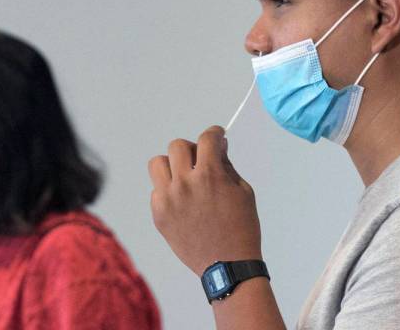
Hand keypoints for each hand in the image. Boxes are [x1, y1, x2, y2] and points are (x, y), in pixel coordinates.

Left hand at [149, 126, 261, 275]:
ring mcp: (168, 200)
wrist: (227, 266)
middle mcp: (185, 184)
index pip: (207, 139)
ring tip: (184, 178)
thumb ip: (227, 166)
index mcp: (209, 175)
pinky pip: (156, 191)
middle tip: (200, 160)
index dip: (214, 133)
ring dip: (172, 166)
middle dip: (192, 149)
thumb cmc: (241, 228)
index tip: (217, 135)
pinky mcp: (158, 215)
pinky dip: (167, 191)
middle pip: (177, 146)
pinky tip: (182, 202)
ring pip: (158, 164)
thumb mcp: (243, 192)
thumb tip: (218, 147)